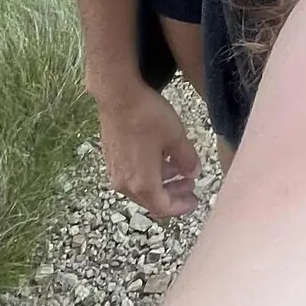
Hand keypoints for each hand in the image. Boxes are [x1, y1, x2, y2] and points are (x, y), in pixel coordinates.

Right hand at [94, 82, 200, 219]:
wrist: (118, 96)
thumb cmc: (148, 117)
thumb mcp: (176, 137)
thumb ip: (187, 160)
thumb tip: (193, 173)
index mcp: (143, 184)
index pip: (164, 208)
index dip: (182, 206)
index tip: (194, 200)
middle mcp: (125, 184)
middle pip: (152, 200)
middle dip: (173, 195)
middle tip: (190, 184)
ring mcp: (115, 173)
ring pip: (141, 188)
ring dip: (161, 182)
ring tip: (178, 167)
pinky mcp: (111, 160)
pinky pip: (132, 176)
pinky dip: (148, 173)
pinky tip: (160, 157)